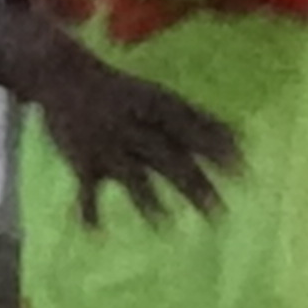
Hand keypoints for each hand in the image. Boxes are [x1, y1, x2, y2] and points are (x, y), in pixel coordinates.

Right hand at [30, 51, 238, 226]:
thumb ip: (195, 119)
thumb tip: (243, 136)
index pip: (195, 132)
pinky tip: (94, 233)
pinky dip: (88, 211)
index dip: (219, 152)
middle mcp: (136, 127)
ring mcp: (109, 144)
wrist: (62, 74)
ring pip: (132, 177)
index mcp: (157, 109)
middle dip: (195, 186)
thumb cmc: (120, 91)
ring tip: (166, 226)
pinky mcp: (82, 159)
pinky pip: (86, 189)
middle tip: (219, 213)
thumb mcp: (159, 96)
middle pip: (170, 160)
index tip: (244, 172)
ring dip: (149, 202)